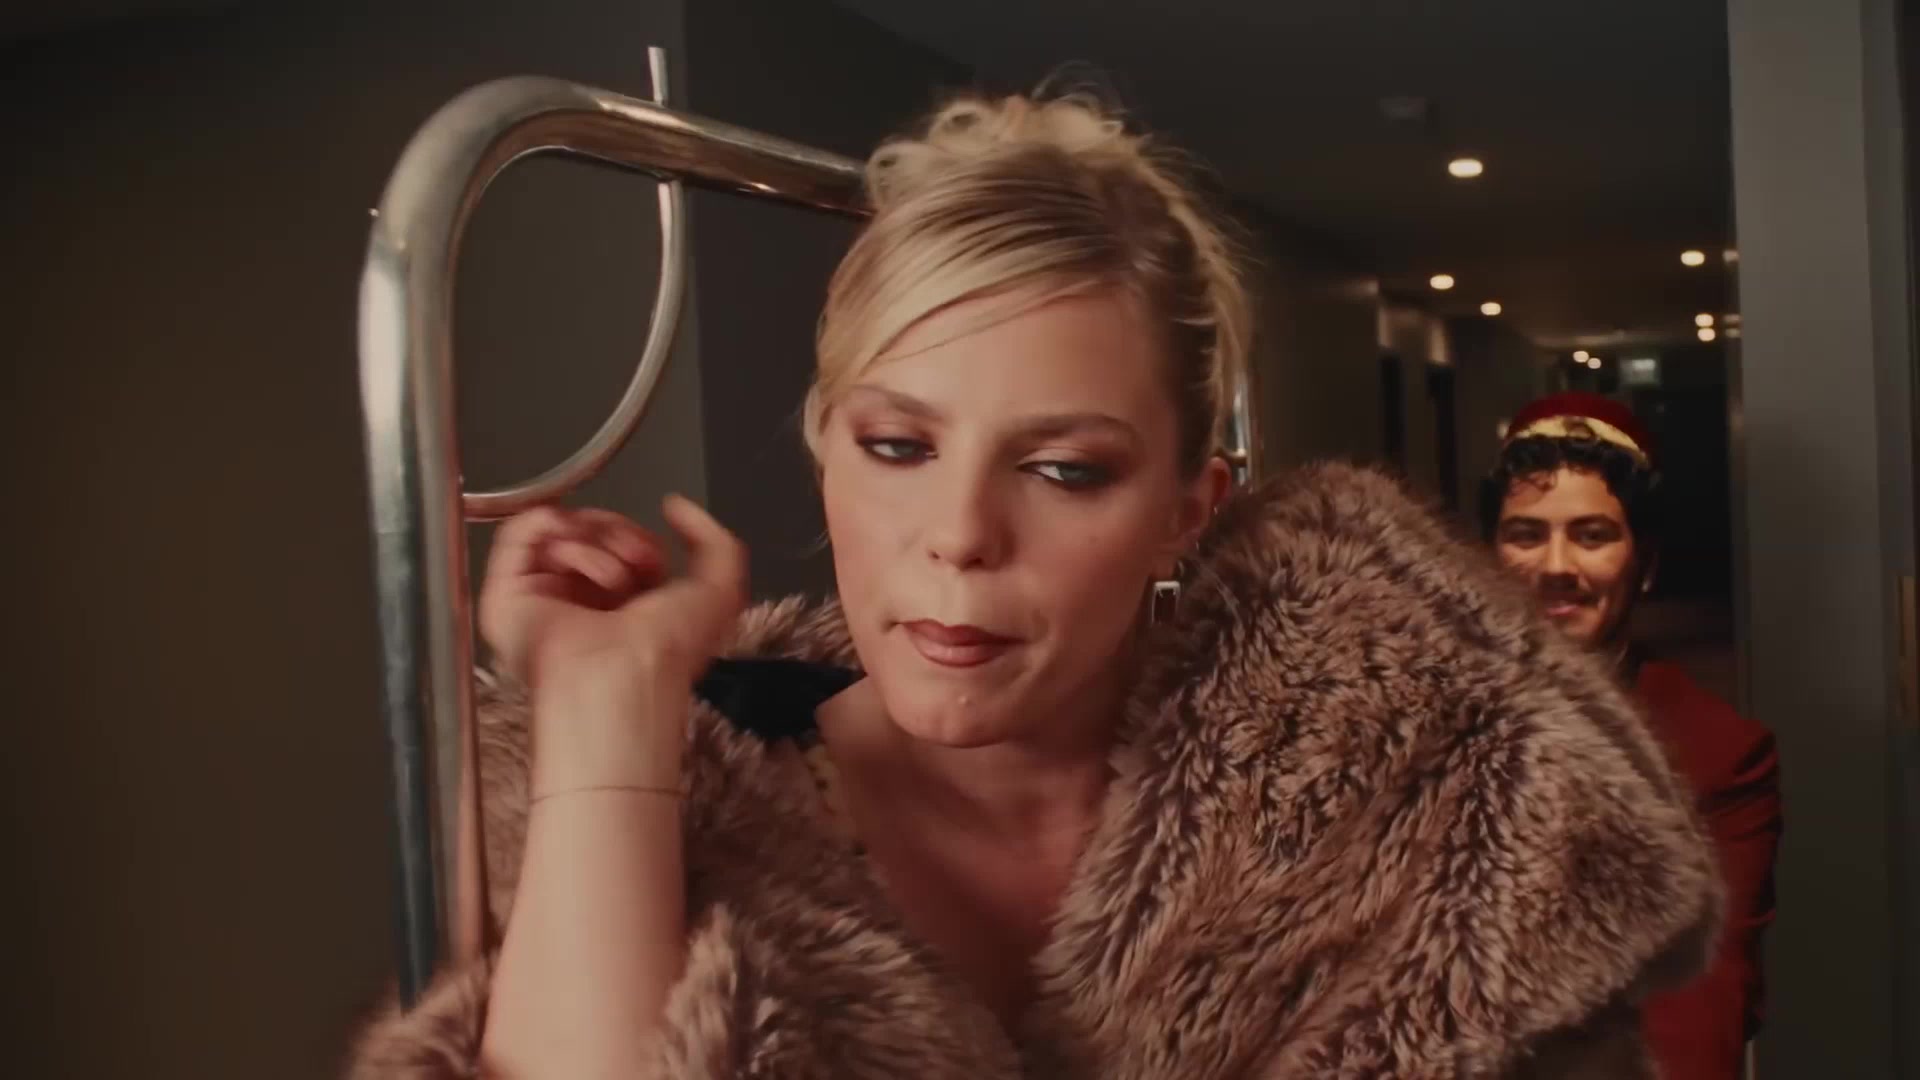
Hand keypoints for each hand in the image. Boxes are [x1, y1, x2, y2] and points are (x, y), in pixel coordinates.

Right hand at [478, 495, 747, 698]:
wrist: (623, 672)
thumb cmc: (669, 647)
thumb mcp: (720, 589)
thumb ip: (714, 540)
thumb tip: (675, 505)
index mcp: (622, 606)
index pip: (619, 545)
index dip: (638, 539)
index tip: (652, 559)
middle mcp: (579, 602)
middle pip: (589, 531)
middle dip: (616, 534)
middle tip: (632, 563)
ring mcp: (540, 599)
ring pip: (559, 530)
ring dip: (590, 540)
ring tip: (607, 576)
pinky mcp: (505, 596)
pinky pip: (518, 534)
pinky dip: (545, 523)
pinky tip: (568, 538)